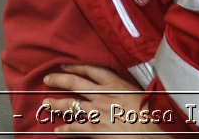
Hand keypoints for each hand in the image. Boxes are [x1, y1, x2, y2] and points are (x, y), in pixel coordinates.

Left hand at [40, 63, 162, 133]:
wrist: (152, 132)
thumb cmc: (151, 114)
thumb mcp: (138, 93)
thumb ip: (124, 89)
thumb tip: (120, 88)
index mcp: (115, 84)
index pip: (90, 70)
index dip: (75, 67)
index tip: (64, 66)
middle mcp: (102, 95)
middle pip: (74, 83)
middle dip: (58, 80)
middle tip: (48, 79)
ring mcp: (97, 112)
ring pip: (70, 105)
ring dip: (56, 104)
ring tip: (47, 104)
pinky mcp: (96, 129)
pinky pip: (75, 128)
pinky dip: (65, 129)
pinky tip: (58, 130)